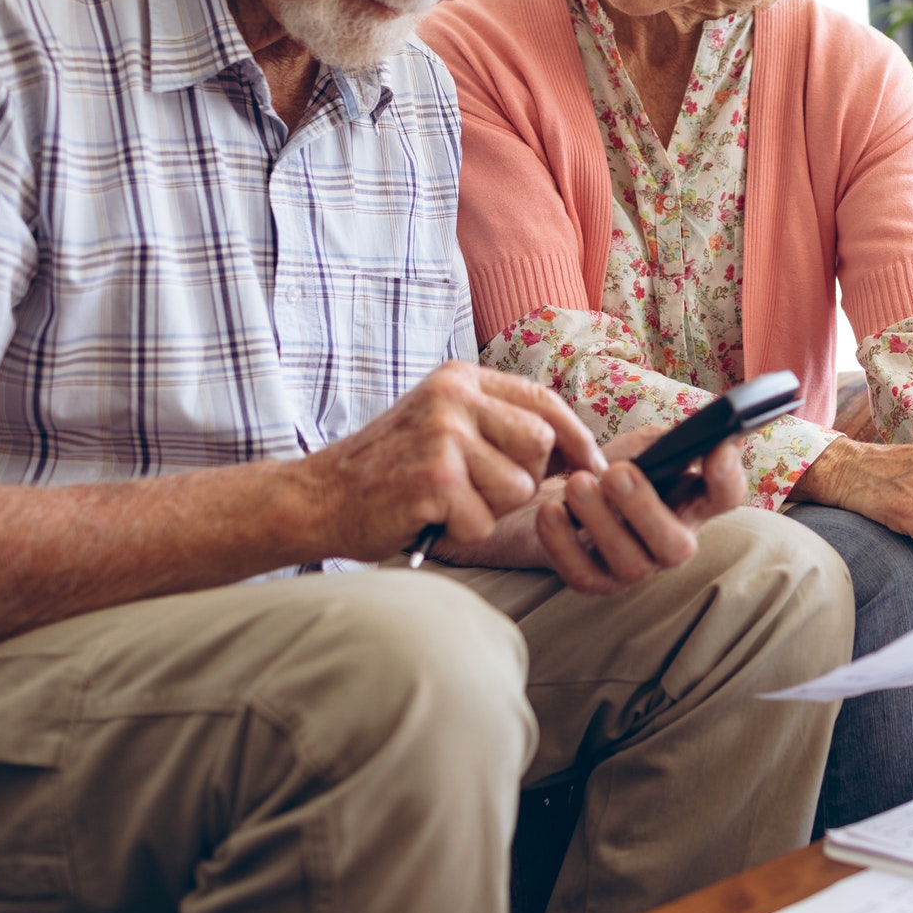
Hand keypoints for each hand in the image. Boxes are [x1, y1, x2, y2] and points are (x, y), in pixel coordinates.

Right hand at [300, 362, 603, 561]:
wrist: (317, 497)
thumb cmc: (388, 470)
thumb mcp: (442, 425)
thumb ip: (497, 424)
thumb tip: (574, 449)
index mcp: (461, 379)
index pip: (544, 400)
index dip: (577, 437)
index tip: (595, 467)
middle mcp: (454, 398)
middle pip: (540, 444)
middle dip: (524, 478)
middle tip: (479, 490)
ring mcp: (443, 435)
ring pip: (518, 487)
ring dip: (489, 508)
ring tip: (447, 502)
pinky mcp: (434, 479)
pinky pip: (483, 521)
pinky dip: (461, 532)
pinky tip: (429, 518)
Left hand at [532, 424, 746, 593]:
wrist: (556, 491)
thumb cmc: (607, 465)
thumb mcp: (639, 445)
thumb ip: (665, 439)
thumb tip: (689, 433)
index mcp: (691, 502)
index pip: (725, 496)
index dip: (728, 477)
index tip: (717, 448)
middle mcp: (671, 540)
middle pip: (677, 545)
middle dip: (645, 509)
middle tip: (616, 472)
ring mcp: (635, 567)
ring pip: (629, 562)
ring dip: (601, 520)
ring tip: (577, 483)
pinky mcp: (596, 581)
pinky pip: (583, 573)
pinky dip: (564, 542)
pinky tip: (551, 510)